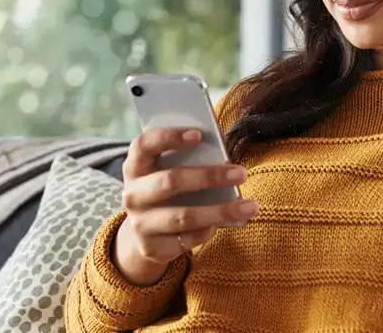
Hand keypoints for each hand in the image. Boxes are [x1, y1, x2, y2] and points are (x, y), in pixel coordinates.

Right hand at [113, 128, 259, 284]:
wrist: (144, 232)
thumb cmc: (166, 189)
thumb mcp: (167, 170)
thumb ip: (187, 160)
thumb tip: (223, 157)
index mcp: (135, 166)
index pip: (145, 145)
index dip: (169, 137)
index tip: (199, 134)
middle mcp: (132, 194)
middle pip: (170, 182)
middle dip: (208, 177)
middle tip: (240, 173)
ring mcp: (139, 223)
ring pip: (184, 217)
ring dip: (220, 211)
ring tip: (250, 206)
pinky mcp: (151, 247)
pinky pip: (186, 240)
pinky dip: (207, 231)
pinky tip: (222, 224)